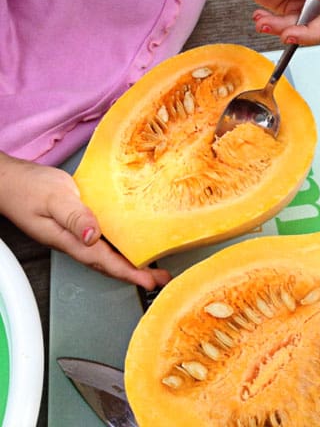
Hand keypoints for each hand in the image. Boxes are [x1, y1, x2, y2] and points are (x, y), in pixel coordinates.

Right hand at [0, 153, 169, 288]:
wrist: (11, 182)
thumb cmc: (29, 188)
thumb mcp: (54, 198)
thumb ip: (74, 216)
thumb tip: (93, 235)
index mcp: (70, 240)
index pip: (105, 262)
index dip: (129, 273)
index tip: (150, 281)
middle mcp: (75, 242)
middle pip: (109, 264)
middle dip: (136, 274)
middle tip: (161, 278)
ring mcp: (75, 235)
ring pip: (107, 254)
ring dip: (130, 262)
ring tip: (153, 265)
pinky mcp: (77, 225)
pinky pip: (102, 241)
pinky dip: (119, 245)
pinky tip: (130, 241)